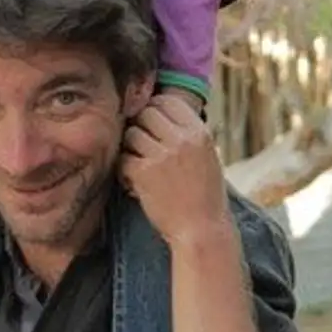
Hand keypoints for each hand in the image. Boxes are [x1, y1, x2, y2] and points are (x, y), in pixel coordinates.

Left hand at [122, 95, 228, 246]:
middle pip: (146, 113)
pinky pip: (123, 159)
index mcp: (199, 133)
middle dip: (141, 128)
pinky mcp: (143, 174)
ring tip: (141, 166)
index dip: (156, 109)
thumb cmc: (205, 196)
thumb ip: (187, 134)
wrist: (202, 230)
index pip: (168, 101)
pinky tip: (136, 184)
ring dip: (131, 149)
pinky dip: (125, 171)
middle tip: (144, 147)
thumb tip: (160, 112)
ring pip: (131, 134)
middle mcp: (181, 140)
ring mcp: (162, 156)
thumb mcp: (207, 156)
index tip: (153, 124)